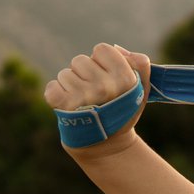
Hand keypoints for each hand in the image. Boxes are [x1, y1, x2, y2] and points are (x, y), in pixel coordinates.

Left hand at [44, 43, 151, 157]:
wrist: (106, 145)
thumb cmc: (122, 111)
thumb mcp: (141, 89)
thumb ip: (139, 64)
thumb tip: (118, 48)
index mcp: (125, 79)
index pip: (102, 49)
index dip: (102, 62)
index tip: (106, 77)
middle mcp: (104, 86)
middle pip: (80, 60)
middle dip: (85, 74)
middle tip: (94, 93)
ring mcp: (83, 95)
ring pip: (65, 74)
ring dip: (71, 85)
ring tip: (82, 102)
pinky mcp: (63, 104)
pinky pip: (52, 86)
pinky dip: (57, 95)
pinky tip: (69, 105)